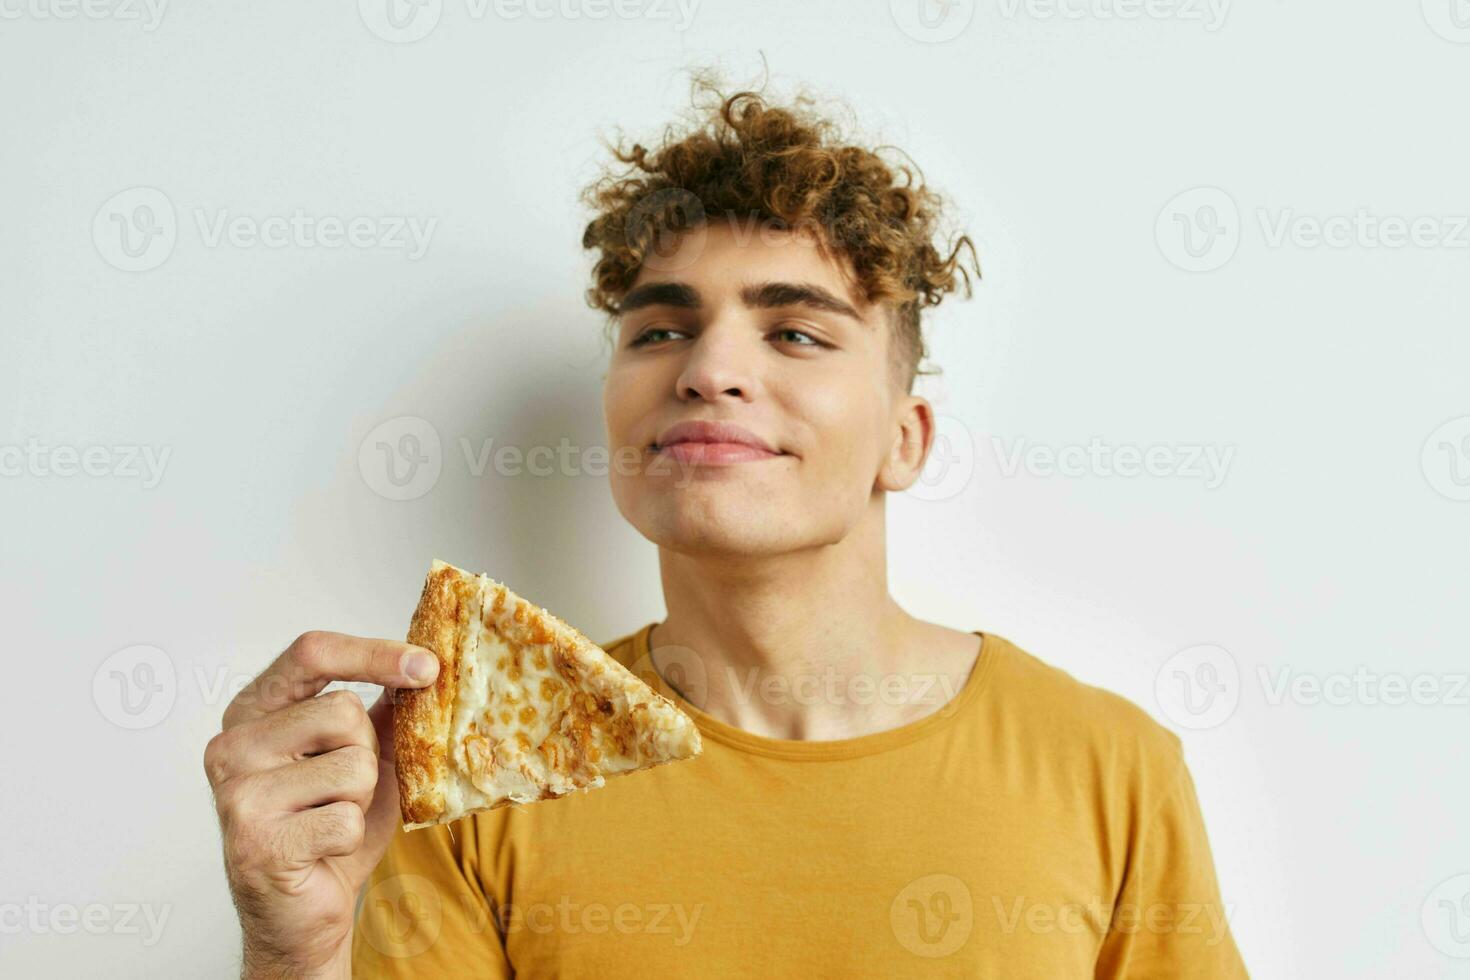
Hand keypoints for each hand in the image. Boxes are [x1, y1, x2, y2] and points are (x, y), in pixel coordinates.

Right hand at [204, 631, 438, 978]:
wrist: (302, 910)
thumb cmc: (327, 827)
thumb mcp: (364, 754)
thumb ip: (383, 708)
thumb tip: (424, 664)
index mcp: (252, 711)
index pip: (312, 653)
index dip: (374, 653)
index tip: (427, 666)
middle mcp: (232, 745)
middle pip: (343, 711)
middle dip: (367, 753)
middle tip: (341, 790)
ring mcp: (238, 794)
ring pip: (353, 765)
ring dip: (361, 799)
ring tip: (328, 818)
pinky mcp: (256, 842)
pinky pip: (346, 819)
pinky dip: (350, 837)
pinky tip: (321, 849)